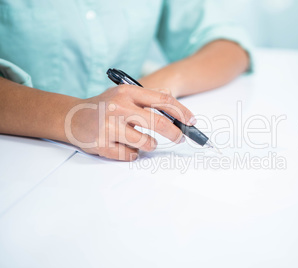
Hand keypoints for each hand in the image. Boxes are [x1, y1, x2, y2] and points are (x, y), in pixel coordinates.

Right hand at [64, 85, 195, 160]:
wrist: (72, 117)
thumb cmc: (104, 106)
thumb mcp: (125, 94)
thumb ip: (149, 99)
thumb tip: (178, 111)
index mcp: (127, 92)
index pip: (163, 100)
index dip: (182, 112)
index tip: (191, 121)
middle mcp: (118, 107)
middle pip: (159, 123)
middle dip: (175, 133)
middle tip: (179, 138)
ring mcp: (109, 127)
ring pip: (146, 143)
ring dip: (149, 145)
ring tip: (139, 140)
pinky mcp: (102, 145)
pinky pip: (130, 155)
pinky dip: (132, 153)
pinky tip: (122, 145)